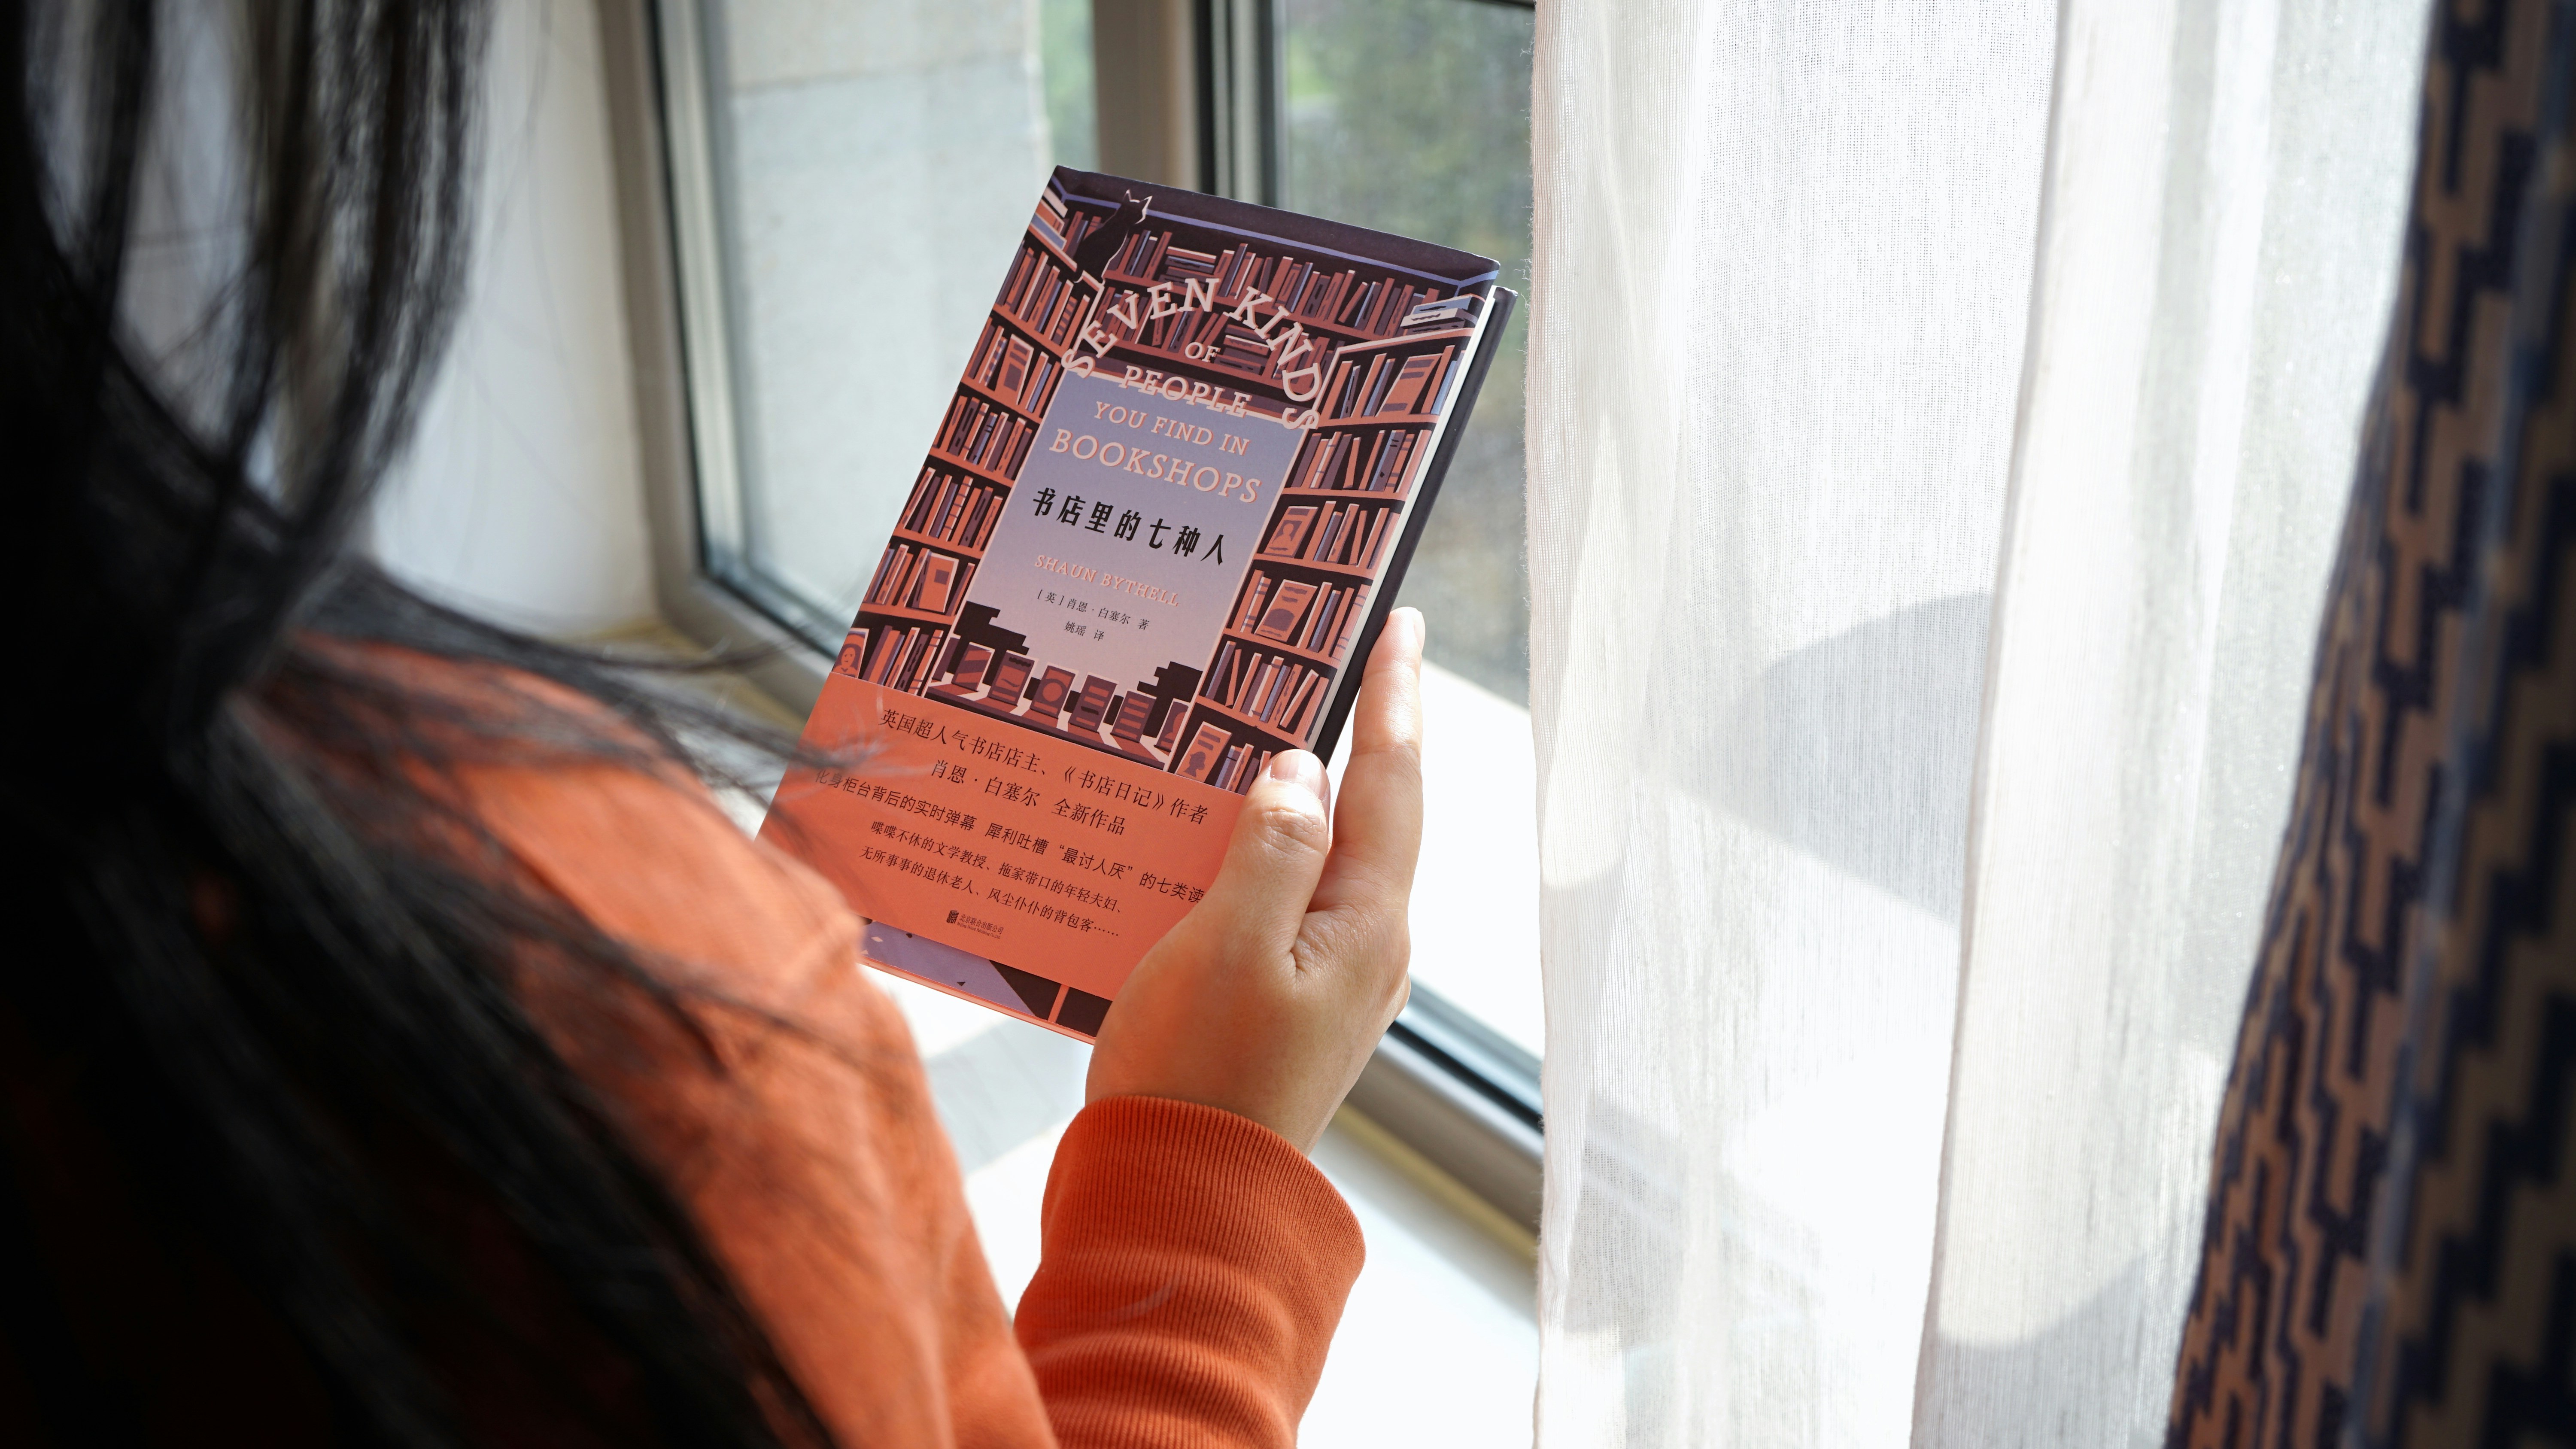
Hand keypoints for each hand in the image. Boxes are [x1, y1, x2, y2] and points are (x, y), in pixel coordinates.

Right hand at [1085, 608, 1425, 1150]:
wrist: (1181, 1205)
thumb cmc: (1196, 1080)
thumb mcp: (1225, 948)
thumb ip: (1269, 850)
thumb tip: (1301, 769)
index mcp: (1367, 925)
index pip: (1391, 781)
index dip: (1394, 696)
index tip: (1403, 621)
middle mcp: (1366, 949)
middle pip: (1366, 814)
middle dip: (1347, 732)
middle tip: (1324, 650)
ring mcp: (1329, 981)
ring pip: (1317, 858)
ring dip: (1291, 794)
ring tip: (1254, 727)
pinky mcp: (1286, 1006)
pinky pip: (1280, 904)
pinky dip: (1253, 856)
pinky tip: (1208, 839)